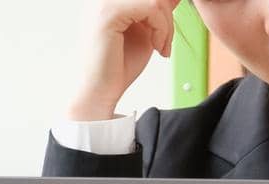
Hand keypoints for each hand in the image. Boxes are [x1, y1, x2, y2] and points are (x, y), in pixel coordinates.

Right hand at [68, 0, 183, 120]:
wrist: (101, 90)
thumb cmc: (120, 64)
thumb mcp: (147, 31)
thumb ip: (158, 13)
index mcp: (111, 0)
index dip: (165, 10)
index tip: (164, 35)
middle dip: (167, 17)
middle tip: (165, 42)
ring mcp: (103, 1)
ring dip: (166, 25)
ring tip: (161, 46)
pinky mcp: (108, 12)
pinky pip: (151, 7)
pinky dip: (162, 29)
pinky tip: (156, 47)